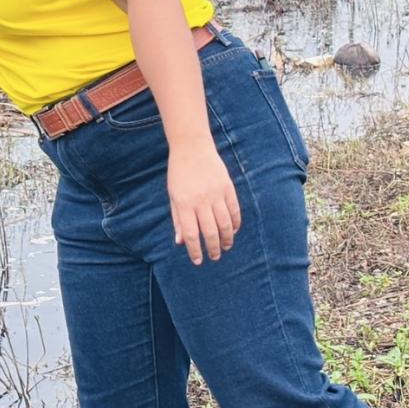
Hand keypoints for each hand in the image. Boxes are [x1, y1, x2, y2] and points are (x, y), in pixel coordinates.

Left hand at [167, 140, 241, 264]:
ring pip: (225, 224)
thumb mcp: (173, 195)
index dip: (195, 250)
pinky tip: (233, 231)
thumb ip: (177, 219)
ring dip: (226, 239)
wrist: (191, 147)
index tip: (198, 260)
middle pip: (210, 232)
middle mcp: (200, 200)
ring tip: (225, 247)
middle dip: (213, 248)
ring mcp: (215, 194)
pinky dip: (235, 223)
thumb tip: (180, 242)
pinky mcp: (227, 187)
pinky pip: (234, 210)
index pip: (191, 234)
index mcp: (184, 203)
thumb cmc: (179, 173)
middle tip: (214, 257)